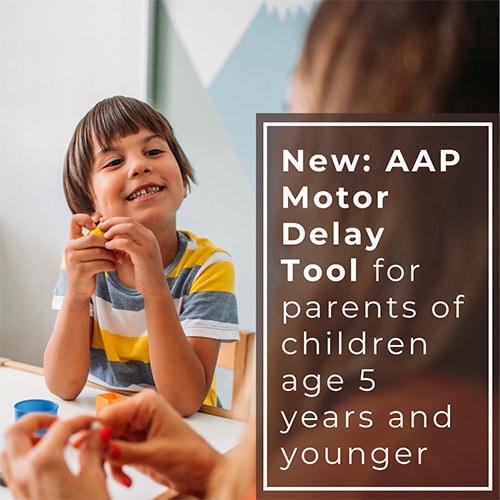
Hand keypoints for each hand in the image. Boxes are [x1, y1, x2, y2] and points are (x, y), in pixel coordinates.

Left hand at [0, 414, 108, 499]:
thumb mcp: (95, 479)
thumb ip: (93, 450)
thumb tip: (97, 434)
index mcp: (44, 462)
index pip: (62, 426)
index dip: (81, 420)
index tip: (92, 423)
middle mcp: (24, 472)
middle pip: (17, 430)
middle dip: (38, 419)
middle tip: (58, 421)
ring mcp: (17, 487)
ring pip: (7, 450)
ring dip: (25, 437)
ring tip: (47, 437)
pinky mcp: (19, 498)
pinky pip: (11, 469)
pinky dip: (23, 456)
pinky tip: (45, 461)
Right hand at [64, 214, 116, 299]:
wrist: (79, 290)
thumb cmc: (88, 268)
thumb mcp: (88, 252)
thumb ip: (95, 240)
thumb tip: (111, 226)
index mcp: (72, 241)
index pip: (74, 220)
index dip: (86, 218)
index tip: (97, 227)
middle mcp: (69, 248)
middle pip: (93, 237)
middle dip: (108, 243)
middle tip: (116, 249)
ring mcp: (73, 259)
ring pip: (99, 251)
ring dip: (111, 255)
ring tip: (116, 259)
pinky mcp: (80, 270)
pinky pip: (101, 263)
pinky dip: (110, 265)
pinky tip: (113, 267)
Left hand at [98, 217, 165, 295]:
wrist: (154, 288)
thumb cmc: (141, 273)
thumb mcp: (131, 255)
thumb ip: (122, 245)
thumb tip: (107, 237)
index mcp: (147, 236)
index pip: (130, 221)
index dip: (114, 220)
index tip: (102, 223)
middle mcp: (150, 238)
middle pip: (129, 221)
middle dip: (112, 222)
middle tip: (100, 227)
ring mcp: (148, 245)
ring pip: (129, 228)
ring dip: (113, 230)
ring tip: (104, 237)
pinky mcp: (144, 255)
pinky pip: (127, 243)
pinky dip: (115, 242)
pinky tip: (108, 246)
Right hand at [100, 390, 222, 496]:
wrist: (204, 473)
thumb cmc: (192, 456)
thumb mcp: (157, 455)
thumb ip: (126, 451)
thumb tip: (100, 445)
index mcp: (146, 404)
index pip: (110, 413)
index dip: (95, 431)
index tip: (84, 448)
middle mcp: (139, 412)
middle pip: (104, 428)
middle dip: (100, 449)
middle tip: (96, 467)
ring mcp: (136, 428)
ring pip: (106, 442)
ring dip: (107, 461)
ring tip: (118, 476)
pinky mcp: (135, 444)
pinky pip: (113, 453)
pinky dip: (115, 467)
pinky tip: (126, 479)